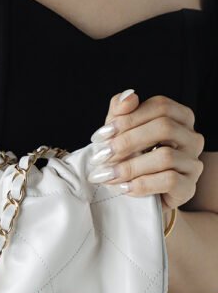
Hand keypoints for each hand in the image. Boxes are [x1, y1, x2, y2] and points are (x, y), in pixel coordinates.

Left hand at [87, 89, 204, 219]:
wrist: (140, 196)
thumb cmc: (131, 158)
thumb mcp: (121, 132)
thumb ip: (122, 112)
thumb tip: (128, 96)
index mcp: (179, 117)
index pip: (160, 106)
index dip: (127, 119)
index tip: (100, 136)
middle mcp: (191, 137)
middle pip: (164, 127)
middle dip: (127, 141)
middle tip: (101, 156)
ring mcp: (193, 163)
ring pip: (165, 156)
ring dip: (130, 166)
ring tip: (107, 175)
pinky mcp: (188, 187)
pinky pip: (169, 180)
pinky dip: (141, 184)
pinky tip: (124, 188)